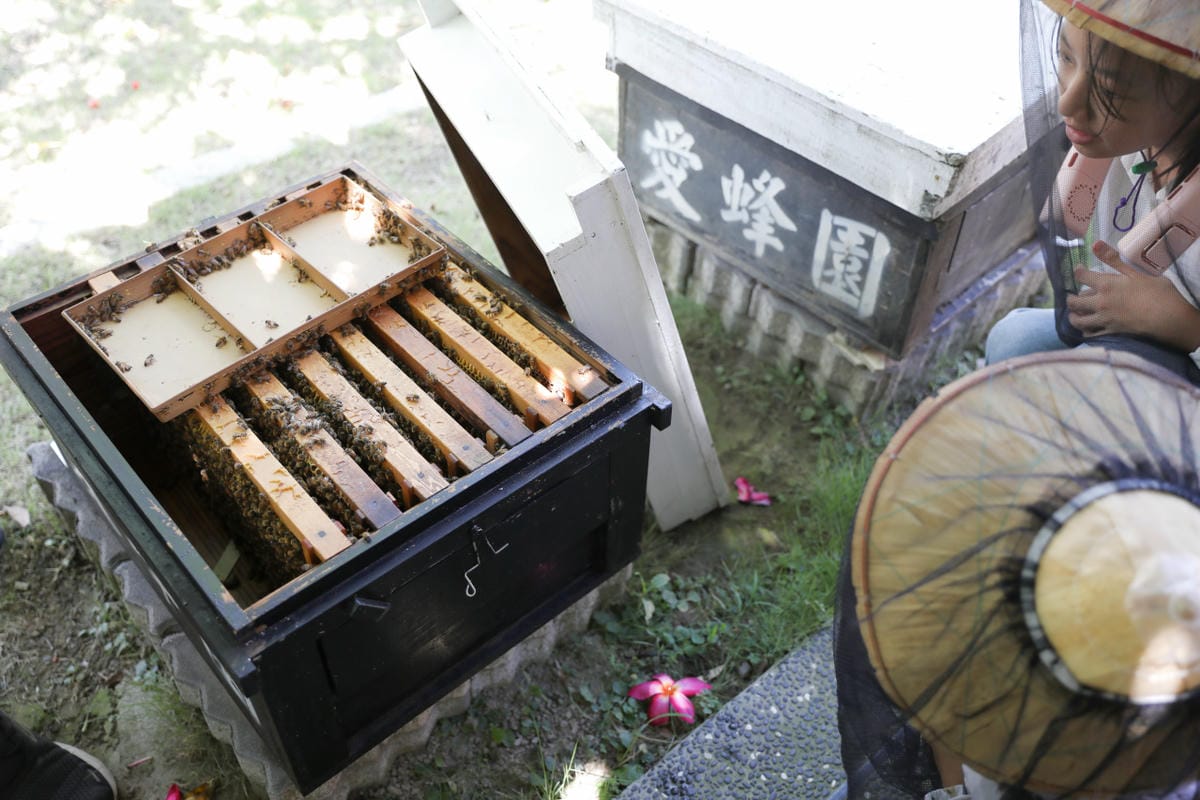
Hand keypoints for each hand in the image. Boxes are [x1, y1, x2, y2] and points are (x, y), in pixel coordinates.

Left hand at [1066, 241, 1199, 351]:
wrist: (1170, 318)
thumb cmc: (1158, 292)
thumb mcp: (1137, 272)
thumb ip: (1114, 260)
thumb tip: (1095, 244)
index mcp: (1106, 285)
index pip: (1082, 277)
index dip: (1078, 272)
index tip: (1078, 270)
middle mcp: (1100, 302)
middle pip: (1074, 301)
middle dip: (1070, 298)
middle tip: (1071, 296)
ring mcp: (1104, 319)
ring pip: (1078, 320)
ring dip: (1073, 316)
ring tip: (1075, 314)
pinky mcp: (1110, 332)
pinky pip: (1090, 334)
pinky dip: (1084, 331)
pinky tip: (1086, 329)